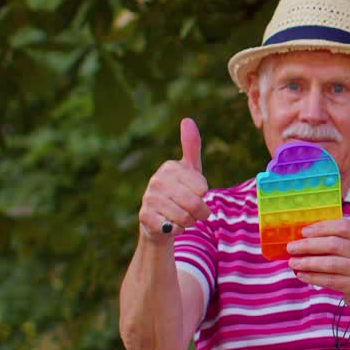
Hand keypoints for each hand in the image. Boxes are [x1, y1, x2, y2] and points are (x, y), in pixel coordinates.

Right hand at [138, 118, 211, 241]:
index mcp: (170, 167)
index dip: (204, 195)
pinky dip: (178, 230)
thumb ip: (191, 146)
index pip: (202, 188)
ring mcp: (149, 198)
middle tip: (194, 210)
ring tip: (181, 216)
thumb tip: (187, 119)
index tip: (195, 192)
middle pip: (195, 203)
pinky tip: (170, 224)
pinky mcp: (145, 217)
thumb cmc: (180, 192)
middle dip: (200, 212)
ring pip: (186, 217)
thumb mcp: (190, 170)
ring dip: (189, 221)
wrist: (160, 220)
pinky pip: (174, 228)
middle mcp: (157, 180)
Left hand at [286, 218, 349, 318]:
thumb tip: (304, 237)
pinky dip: (313, 277)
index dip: (321, 227)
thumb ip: (338, 240)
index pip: (343, 226)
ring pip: (329, 264)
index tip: (303, 232)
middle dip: (308, 245)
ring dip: (307, 262)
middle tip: (291, 248)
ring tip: (293, 262)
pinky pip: (330, 280)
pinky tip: (302, 274)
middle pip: (333, 244)